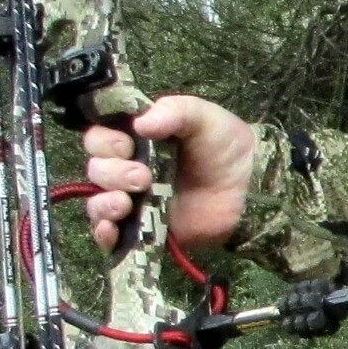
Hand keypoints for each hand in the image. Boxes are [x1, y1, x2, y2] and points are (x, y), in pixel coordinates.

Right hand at [78, 95, 257, 254]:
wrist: (250, 187)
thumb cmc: (224, 146)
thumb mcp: (202, 116)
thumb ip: (173, 111)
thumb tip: (141, 123)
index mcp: (136, 139)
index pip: (98, 138)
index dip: (103, 141)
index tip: (125, 145)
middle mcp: (128, 169)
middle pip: (96, 170)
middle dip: (112, 172)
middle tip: (144, 176)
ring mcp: (134, 201)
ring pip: (97, 203)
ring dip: (104, 202)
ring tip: (127, 202)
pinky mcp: (142, 230)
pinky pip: (108, 237)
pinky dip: (103, 233)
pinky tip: (112, 227)